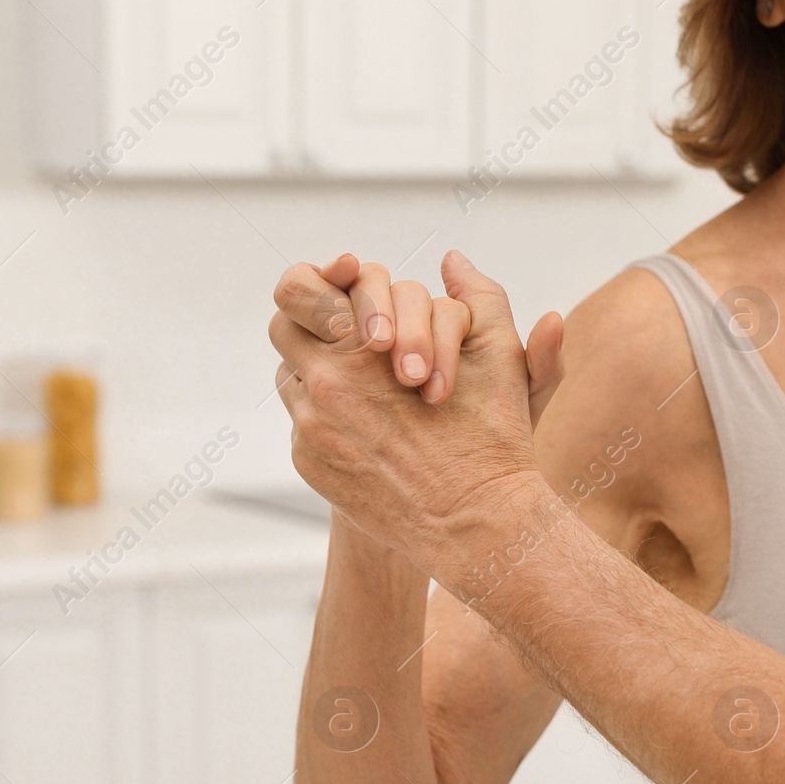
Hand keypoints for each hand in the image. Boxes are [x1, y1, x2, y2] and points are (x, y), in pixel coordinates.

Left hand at [268, 251, 562, 569]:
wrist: (475, 523)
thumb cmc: (493, 436)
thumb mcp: (500, 355)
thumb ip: (479, 296)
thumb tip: (454, 260)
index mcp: (364, 349)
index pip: (300, 290)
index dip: (317, 281)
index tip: (341, 282)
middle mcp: (325, 387)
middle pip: (285, 328)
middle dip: (312, 322)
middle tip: (344, 326)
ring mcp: (311, 429)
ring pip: (292, 376)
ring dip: (319, 368)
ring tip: (361, 374)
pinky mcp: (310, 463)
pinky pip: (301, 420)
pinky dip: (326, 413)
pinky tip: (367, 420)